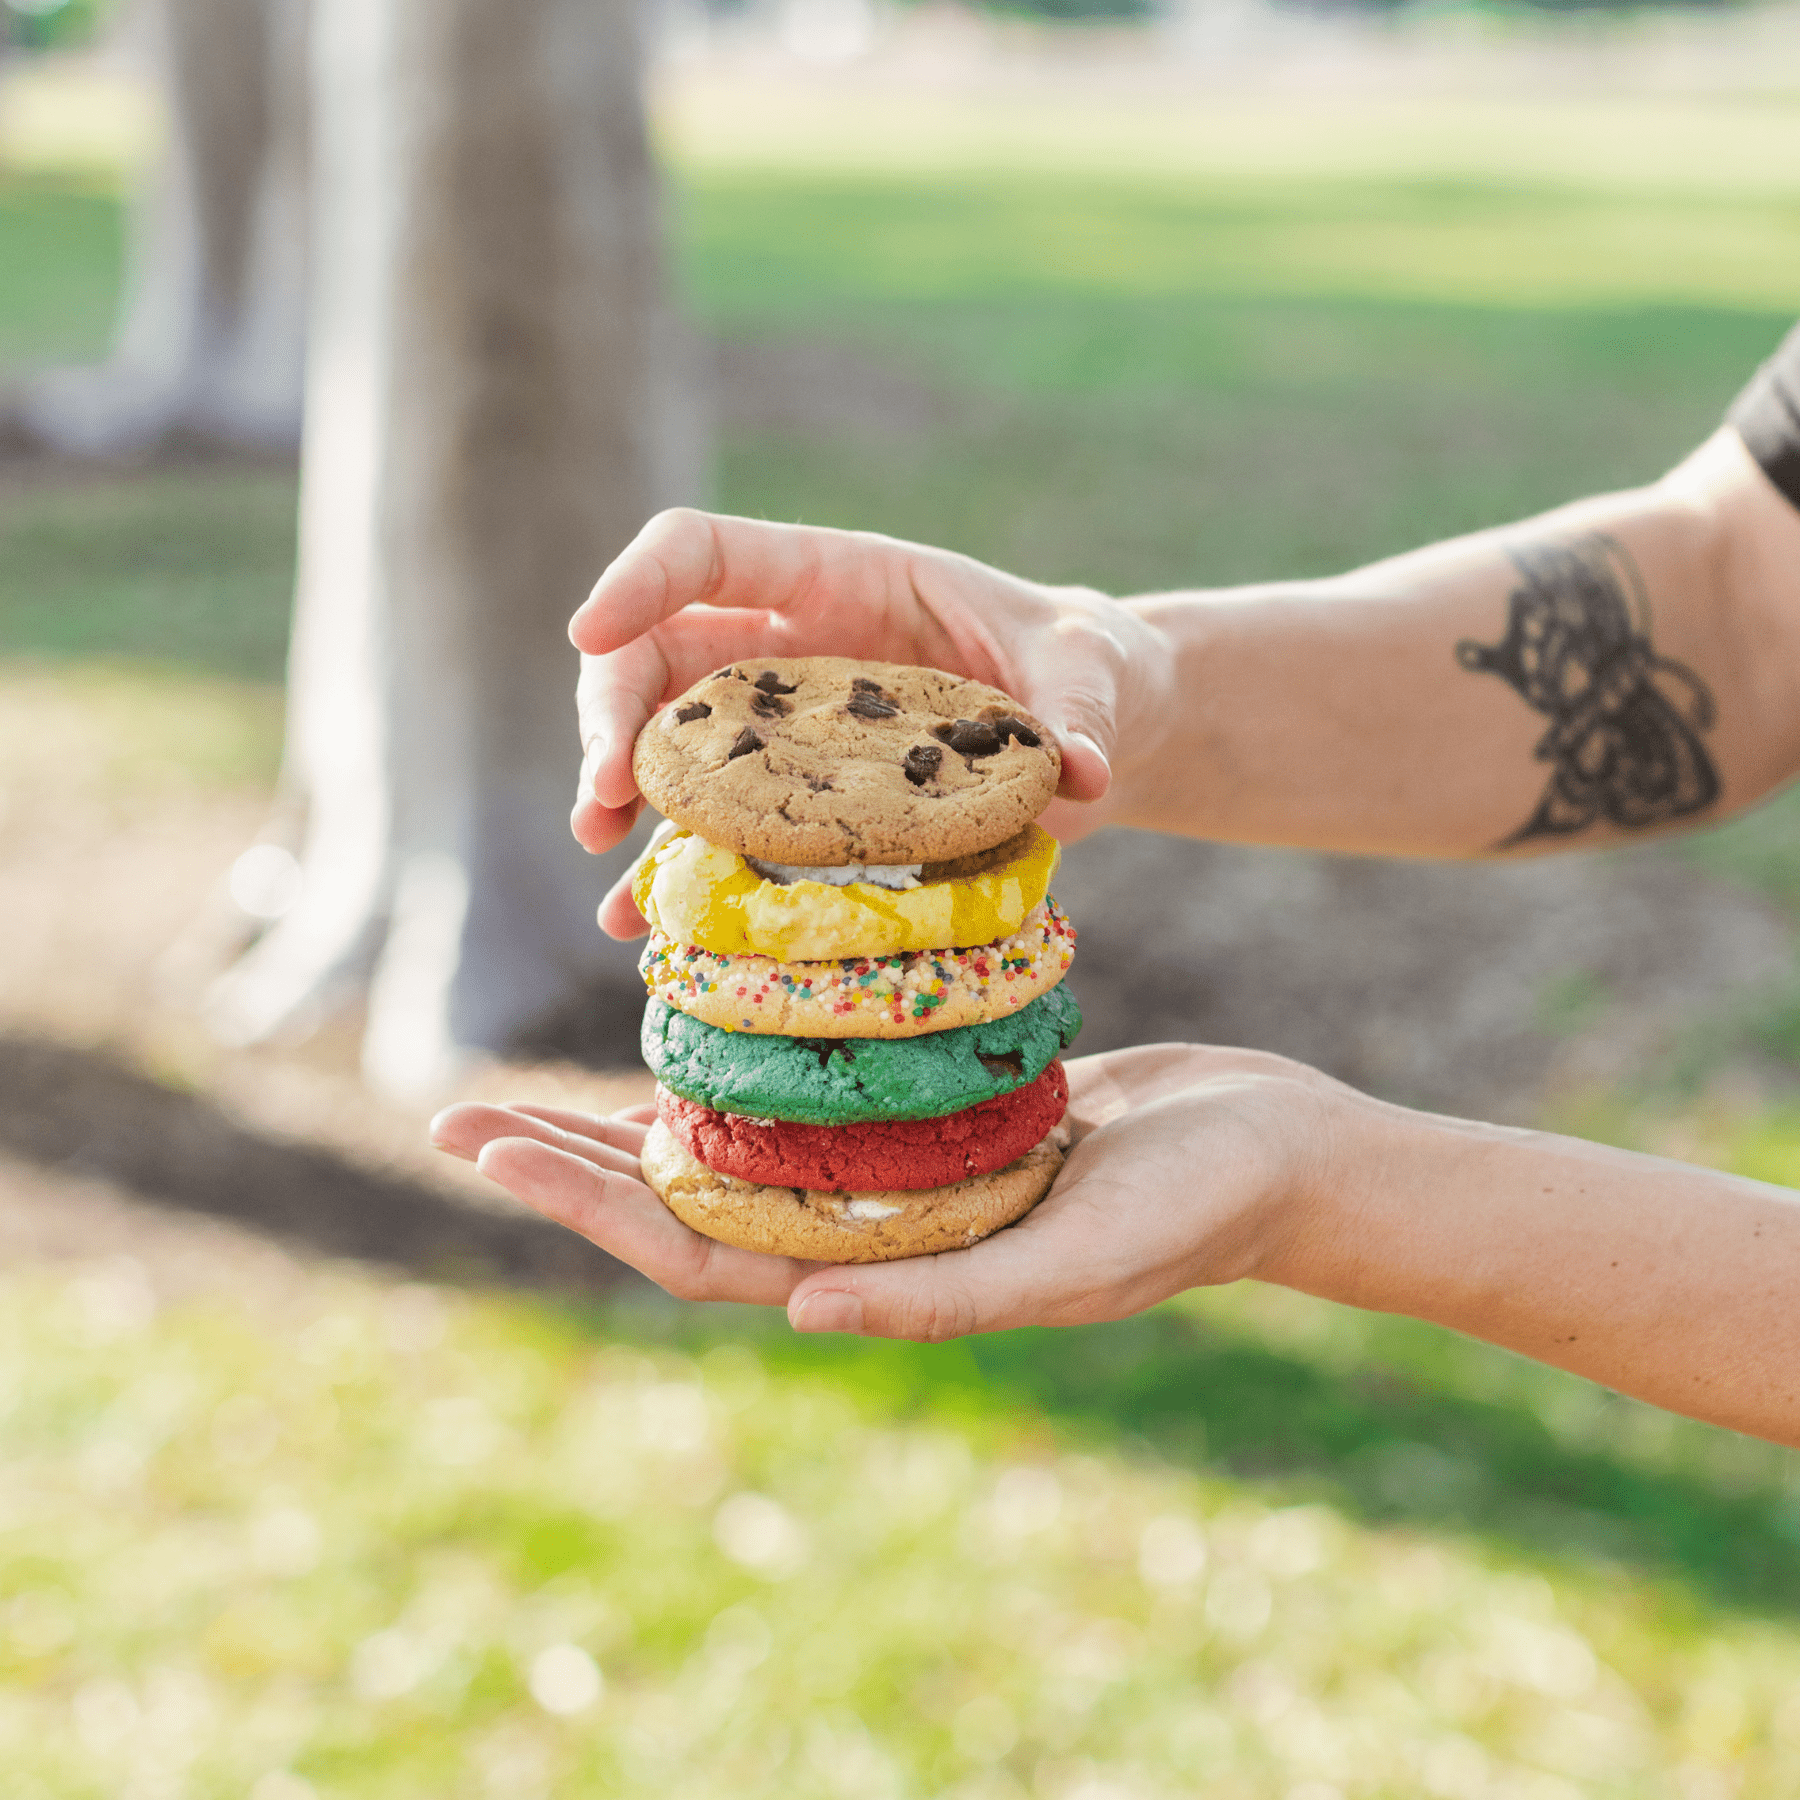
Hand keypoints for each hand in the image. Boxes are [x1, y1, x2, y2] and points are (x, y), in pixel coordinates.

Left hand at [427, 1045, 1355, 1339]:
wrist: (1276, 1149)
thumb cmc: (1195, 1213)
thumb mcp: (1077, 1260)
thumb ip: (944, 1297)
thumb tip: (791, 1315)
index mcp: (885, 1276)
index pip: (698, 1248)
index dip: (584, 1205)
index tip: (482, 1143)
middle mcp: (872, 1228)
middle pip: (685, 1200)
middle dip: (566, 1162)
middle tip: (452, 1111)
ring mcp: (896, 1170)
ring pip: (732, 1142)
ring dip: (628, 1115)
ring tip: (529, 1080)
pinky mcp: (931, 1108)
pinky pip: (805, 1085)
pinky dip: (735, 1059)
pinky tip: (687, 1020)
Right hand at [568, 509, 1171, 936]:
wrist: (1093, 734)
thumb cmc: (1082, 668)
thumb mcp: (1086, 672)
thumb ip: (1074, 710)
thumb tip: (1082, 772)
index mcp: (839, 579)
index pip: (705, 554)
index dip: (638, 581)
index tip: (585, 631)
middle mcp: (788, 648)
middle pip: (656, 656)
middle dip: (612, 716)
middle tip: (600, 798)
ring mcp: (784, 730)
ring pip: (665, 744)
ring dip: (620, 793)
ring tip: (602, 854)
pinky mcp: (799, 804)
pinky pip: (711, 830)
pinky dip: (671, 871)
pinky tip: (638, 921)